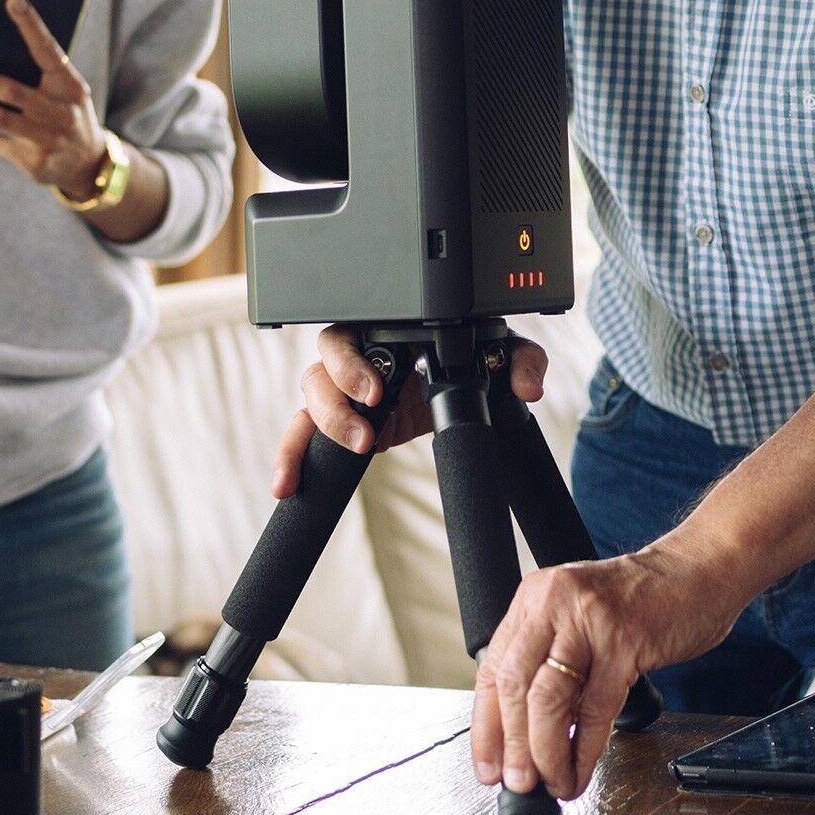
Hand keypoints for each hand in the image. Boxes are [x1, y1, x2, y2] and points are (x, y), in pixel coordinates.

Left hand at [0, 0, 109, 196]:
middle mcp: (62, 111)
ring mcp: (48, 137)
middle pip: (12, 90)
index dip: (31, 25)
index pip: (49, 50)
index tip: (12, 0)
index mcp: (70, 85)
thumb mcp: (66, 93)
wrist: (88, 162)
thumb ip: (37, 77)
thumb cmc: (66, 114)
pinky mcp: (34, 161)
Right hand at [270, 331, 549, 497]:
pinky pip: (305, 434)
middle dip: (338, 393)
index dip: (354, 360)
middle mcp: (360, 357)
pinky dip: (292, 456)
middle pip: (323, 364)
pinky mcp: (343, 422)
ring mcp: (347, 391)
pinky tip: (286, 484)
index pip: (353, 331)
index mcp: (389, 330)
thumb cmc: (477, 355)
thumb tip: (529, 387)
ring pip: (312, 398)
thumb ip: (522, 360)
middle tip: (369, 419)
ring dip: (324, 426)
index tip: (378, 389)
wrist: (470, 385)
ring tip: (359, 449)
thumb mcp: (505, 352)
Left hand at [472, 543, 744, 798]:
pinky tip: (581, 770)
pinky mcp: (626, 641)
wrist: (700, 569)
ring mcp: (589, 622)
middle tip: (518, 783)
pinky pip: (595, 709)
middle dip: (513, 746)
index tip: (488, 766)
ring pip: (548, 699)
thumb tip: (527, 733)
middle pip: (514, 686)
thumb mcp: (580, 618)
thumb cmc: (644, 599)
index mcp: (535, 599)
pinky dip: (584, 749)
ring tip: (550, 782)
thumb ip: (553, 660)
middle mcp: (554, 604)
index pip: (493, 670)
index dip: (487, 727)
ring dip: (544, 753)